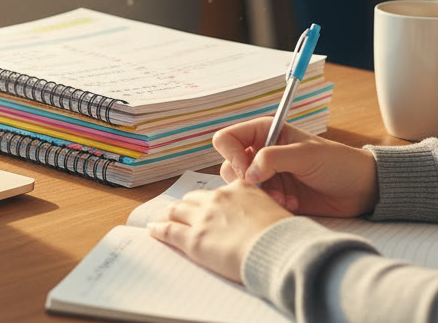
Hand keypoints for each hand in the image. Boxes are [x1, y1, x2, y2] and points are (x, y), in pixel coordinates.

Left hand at [148, 181, 290, 282]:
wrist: (277, 249)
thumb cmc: (284, 236)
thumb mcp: (276, 211)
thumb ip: (261, 209)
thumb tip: (262, 219)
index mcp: (240, 189)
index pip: (217, 192)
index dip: (208, 200)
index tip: (204, 205)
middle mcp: (218, 199)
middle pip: (193, 199)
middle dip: (186, 206)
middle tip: (180, 212)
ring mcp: (203, 218)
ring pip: (177, 211)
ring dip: (169, 215)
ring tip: (162, 219)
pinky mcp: (193, 239)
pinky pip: (168, 231)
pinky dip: (158, 229)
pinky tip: (153, 230)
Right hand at [214, 120, 378, 217]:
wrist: (360, 189)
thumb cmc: (338, 162)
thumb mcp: (305, 155)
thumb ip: (272, 159)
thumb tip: (246, 174)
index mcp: (265, 133)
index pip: (228, 139)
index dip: (232, 155)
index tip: (246, 172)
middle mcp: (261, 153)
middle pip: (229, 166)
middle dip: (246, 181)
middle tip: (267, 188)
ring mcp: (268, 176)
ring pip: (241, 188)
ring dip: (260, 196)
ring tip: (284, 198)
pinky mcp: (275, 196)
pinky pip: (257, 203)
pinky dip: (270, 206)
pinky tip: (292, 204)